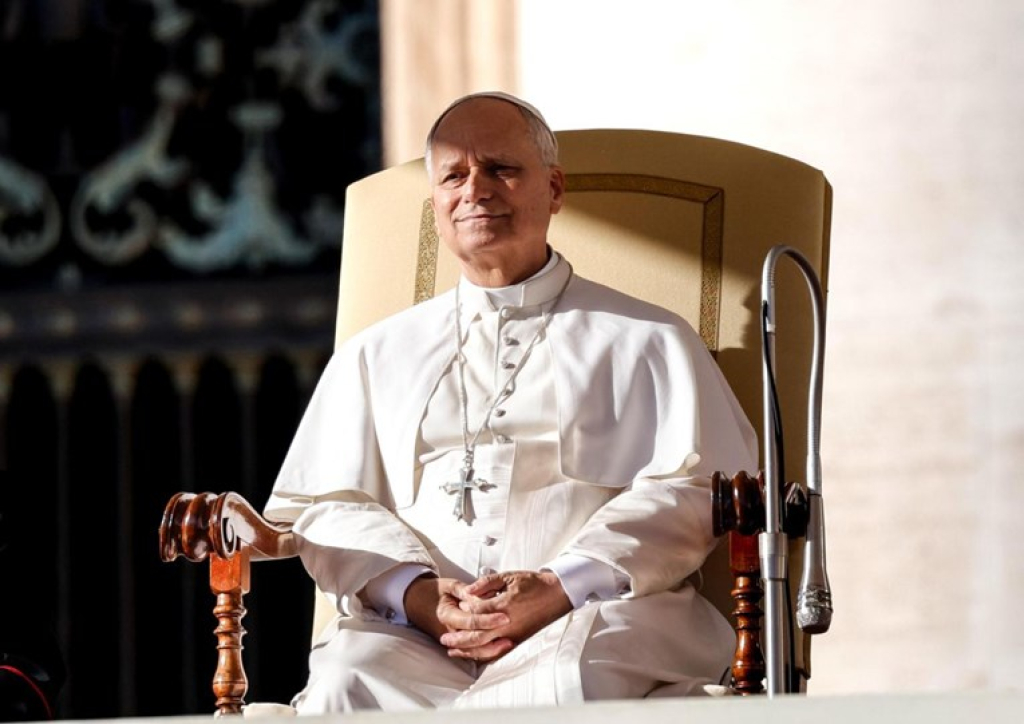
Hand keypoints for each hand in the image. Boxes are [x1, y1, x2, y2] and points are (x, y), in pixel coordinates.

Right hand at [403, 575, 512, 659]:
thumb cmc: (434, 591)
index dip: (488, 620)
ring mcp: (450, 639)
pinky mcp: (453, 644)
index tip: (505, 617)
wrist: (415, 601)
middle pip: (473, 639)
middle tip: (511, 630)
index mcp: (447, 614)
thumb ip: (466, 591)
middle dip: (493, 636)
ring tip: (509, 643)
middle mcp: (448, 631)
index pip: (470, 621)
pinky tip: (497, 649)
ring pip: (472, 651)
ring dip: (491, 649)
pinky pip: (469, 653)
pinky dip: (483, 653)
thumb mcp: (449, 585)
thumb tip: (483, 596)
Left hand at [441, 570, 571, 659]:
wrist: (556, 594)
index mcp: (503, 605)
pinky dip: (484, 655)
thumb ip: (486, 583)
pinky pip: (498, 652)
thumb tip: (468, 591)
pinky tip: (474, 655)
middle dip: (458, 638)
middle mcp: (506, 623)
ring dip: (467, 649)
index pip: (476, 611)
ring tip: (453, 650)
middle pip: (477, 635)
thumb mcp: (508, 576)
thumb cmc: (533, 584)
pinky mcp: (518, 640)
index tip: (458, 604)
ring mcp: (513, 634)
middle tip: (444, 638)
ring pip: (485, 647)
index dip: (465, 609)